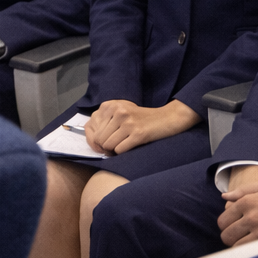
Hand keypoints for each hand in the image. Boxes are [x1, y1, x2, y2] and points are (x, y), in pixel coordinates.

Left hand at [85, 100, 199, 154]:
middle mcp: (118, 111)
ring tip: (124, 144)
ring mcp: (128, 122)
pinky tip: (132, 145)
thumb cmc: (141, 118)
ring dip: (114, 150)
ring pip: (108, 145)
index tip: (101, 146)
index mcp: (110, 105)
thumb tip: (92, 140)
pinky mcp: (138, 133)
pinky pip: (120, 150)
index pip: (90, 128)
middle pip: (99, 139)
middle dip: (105, 147)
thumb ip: (105, 121)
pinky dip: (123, 152)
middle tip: (116, 145)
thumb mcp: (121, 112)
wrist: (167, 118)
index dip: (93, 140)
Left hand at [218, 180, 257, 246]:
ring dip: (238, 244)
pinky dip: (249, 250)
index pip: (223, 219)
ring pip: (235, 246)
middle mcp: (252, 217)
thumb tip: (225, 197)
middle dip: (230, 234)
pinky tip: (255, 244)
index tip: (233, 224)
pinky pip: (250, 252)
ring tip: (246, 239)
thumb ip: (243, 190)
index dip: (226, 222)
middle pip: (226, 234)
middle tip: (238, 233)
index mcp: (249, 201)